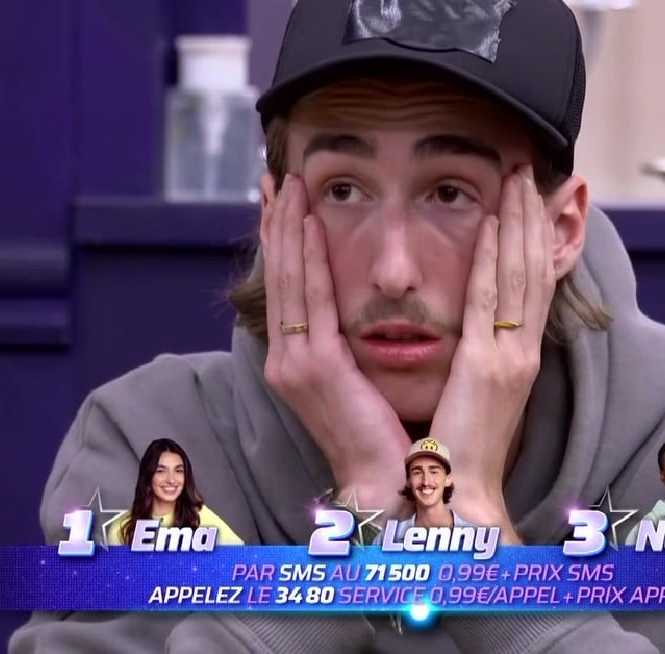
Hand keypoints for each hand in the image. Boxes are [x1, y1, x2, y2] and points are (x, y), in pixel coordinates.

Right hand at [262, 175, 409, 514]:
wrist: (389, 485)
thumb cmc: (385, 437)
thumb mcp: (360, 382)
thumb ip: (350, 347)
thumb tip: (358, 315)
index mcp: (297, 362)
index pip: (288, 288)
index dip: (282, 243)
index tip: (283, 202)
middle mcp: (286, 359)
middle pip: (278, 276)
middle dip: (276, 224)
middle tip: (277, 178)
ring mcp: (293, 362)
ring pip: (288, 279)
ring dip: (287, 227)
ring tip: (289, 185)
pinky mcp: (312, 366)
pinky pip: (310, 298)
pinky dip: (308, 257)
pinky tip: (309, 222)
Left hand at [429, 166, 555, 531]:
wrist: (460, 498)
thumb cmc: (458, 454)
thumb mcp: (470, 396)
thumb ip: (473, 361)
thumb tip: (464, 337)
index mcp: (516, 358)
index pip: (531, 284)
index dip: (533, 239)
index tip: (528, 199)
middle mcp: (522, 351)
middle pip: (535, 269)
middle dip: (534, 218)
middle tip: (528, 171)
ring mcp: (511, 357)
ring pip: (522, 274)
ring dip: (521, 222)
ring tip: (518, 179)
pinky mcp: (490, 367)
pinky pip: (493, 299)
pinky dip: (498, 257)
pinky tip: (497, 221)